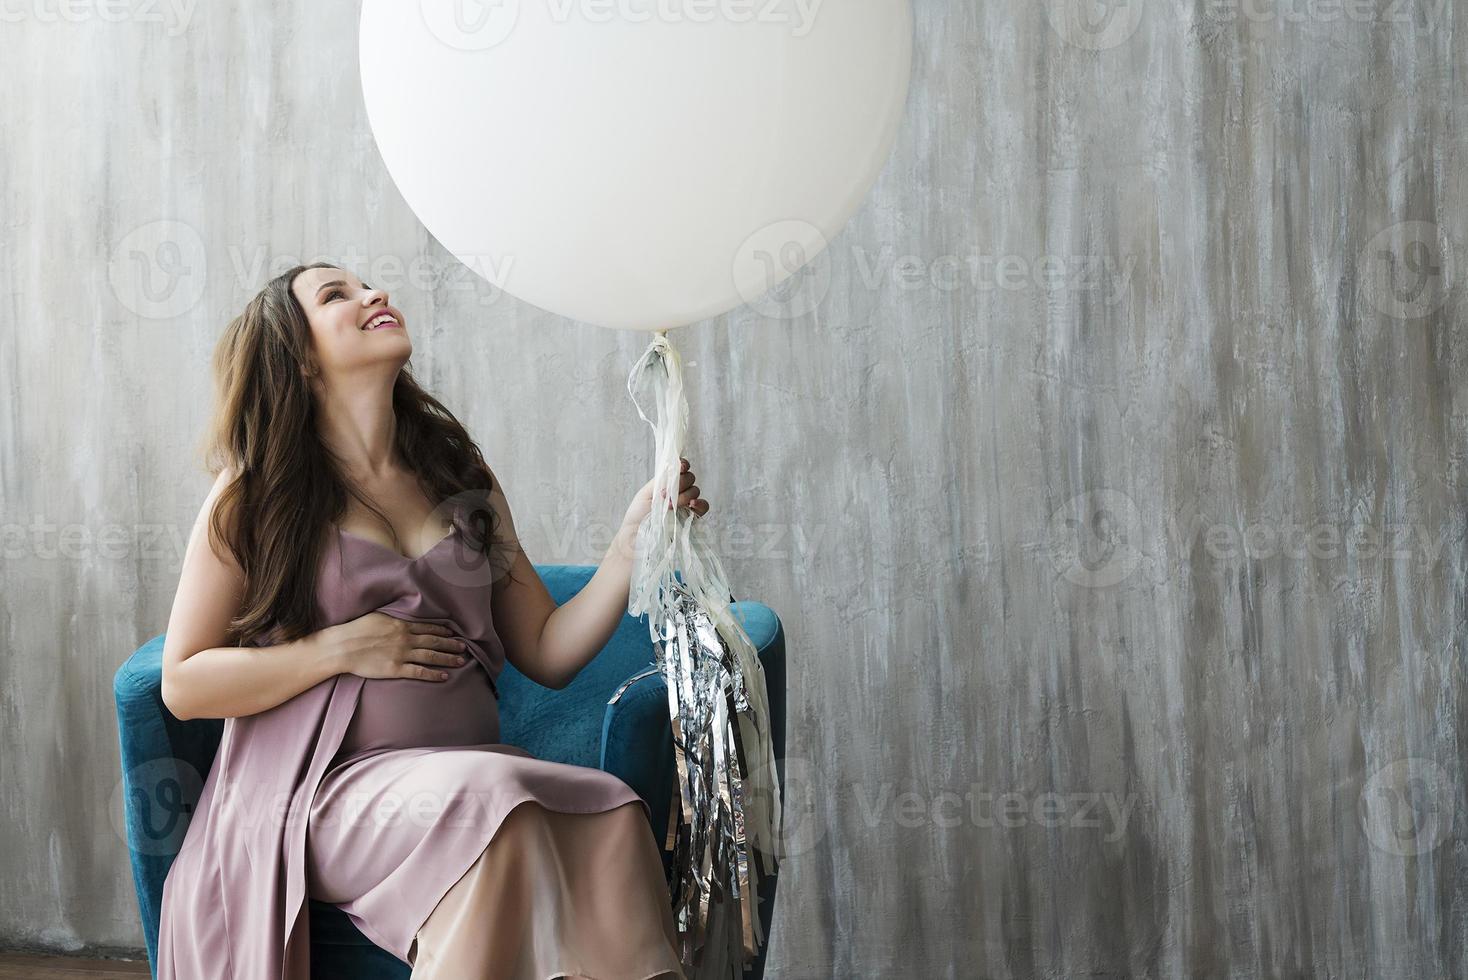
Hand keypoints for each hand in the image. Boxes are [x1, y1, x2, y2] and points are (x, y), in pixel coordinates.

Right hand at [319, 611, 468, 681]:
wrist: (343, 646)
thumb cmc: (356, 630)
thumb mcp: (378, 617)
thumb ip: (392, 618)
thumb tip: (400, 617)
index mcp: (401, 625)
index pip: (428, 627)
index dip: (442, 630)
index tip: (453, 633)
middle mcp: (406, 639)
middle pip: (434, 641)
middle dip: (451, 644)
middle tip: (464, 647)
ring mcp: (402, 654)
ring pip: (431, 656)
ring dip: (447, 658)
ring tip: (461, 661)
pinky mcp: (396, 669)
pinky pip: (419, 672)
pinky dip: (433, 674)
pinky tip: (444, 676)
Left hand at [621, 456, 708, 529]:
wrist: (638, 536)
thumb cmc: (638, 516)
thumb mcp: (646, 493)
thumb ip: (662, 480)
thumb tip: (676, 468)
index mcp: (667, 483)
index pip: (680, 468)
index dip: (683, 465)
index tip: (680, 467)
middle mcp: (678, 492)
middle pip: (690, 478)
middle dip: (680, 483)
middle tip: (666, 495)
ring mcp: (686, 504)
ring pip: (695, 491)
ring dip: (684, 496)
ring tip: (670, 506)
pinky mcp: (692, 518)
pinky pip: (704, 506)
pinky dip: (700, 503)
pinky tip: (691, 505)